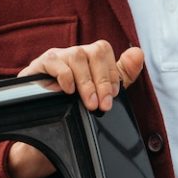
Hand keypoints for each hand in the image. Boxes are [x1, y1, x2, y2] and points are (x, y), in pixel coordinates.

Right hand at [4, 41, 146, 177]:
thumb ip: (122, 74)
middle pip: (93, 51)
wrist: (46, 127)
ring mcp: (56, 58)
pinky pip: (54, 62)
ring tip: (89, 103)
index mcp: (89, 58)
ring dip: (86, 82)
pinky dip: (64, 76)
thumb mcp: (102, 92)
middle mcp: (74, 54)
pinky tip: (67, 91)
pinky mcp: (38, 66)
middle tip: (103, 104)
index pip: (104, 50)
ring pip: (76, 56)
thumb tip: (138, 53)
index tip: (113, 95)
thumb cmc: (74, 106)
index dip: (111, 72)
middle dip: (102, 80)